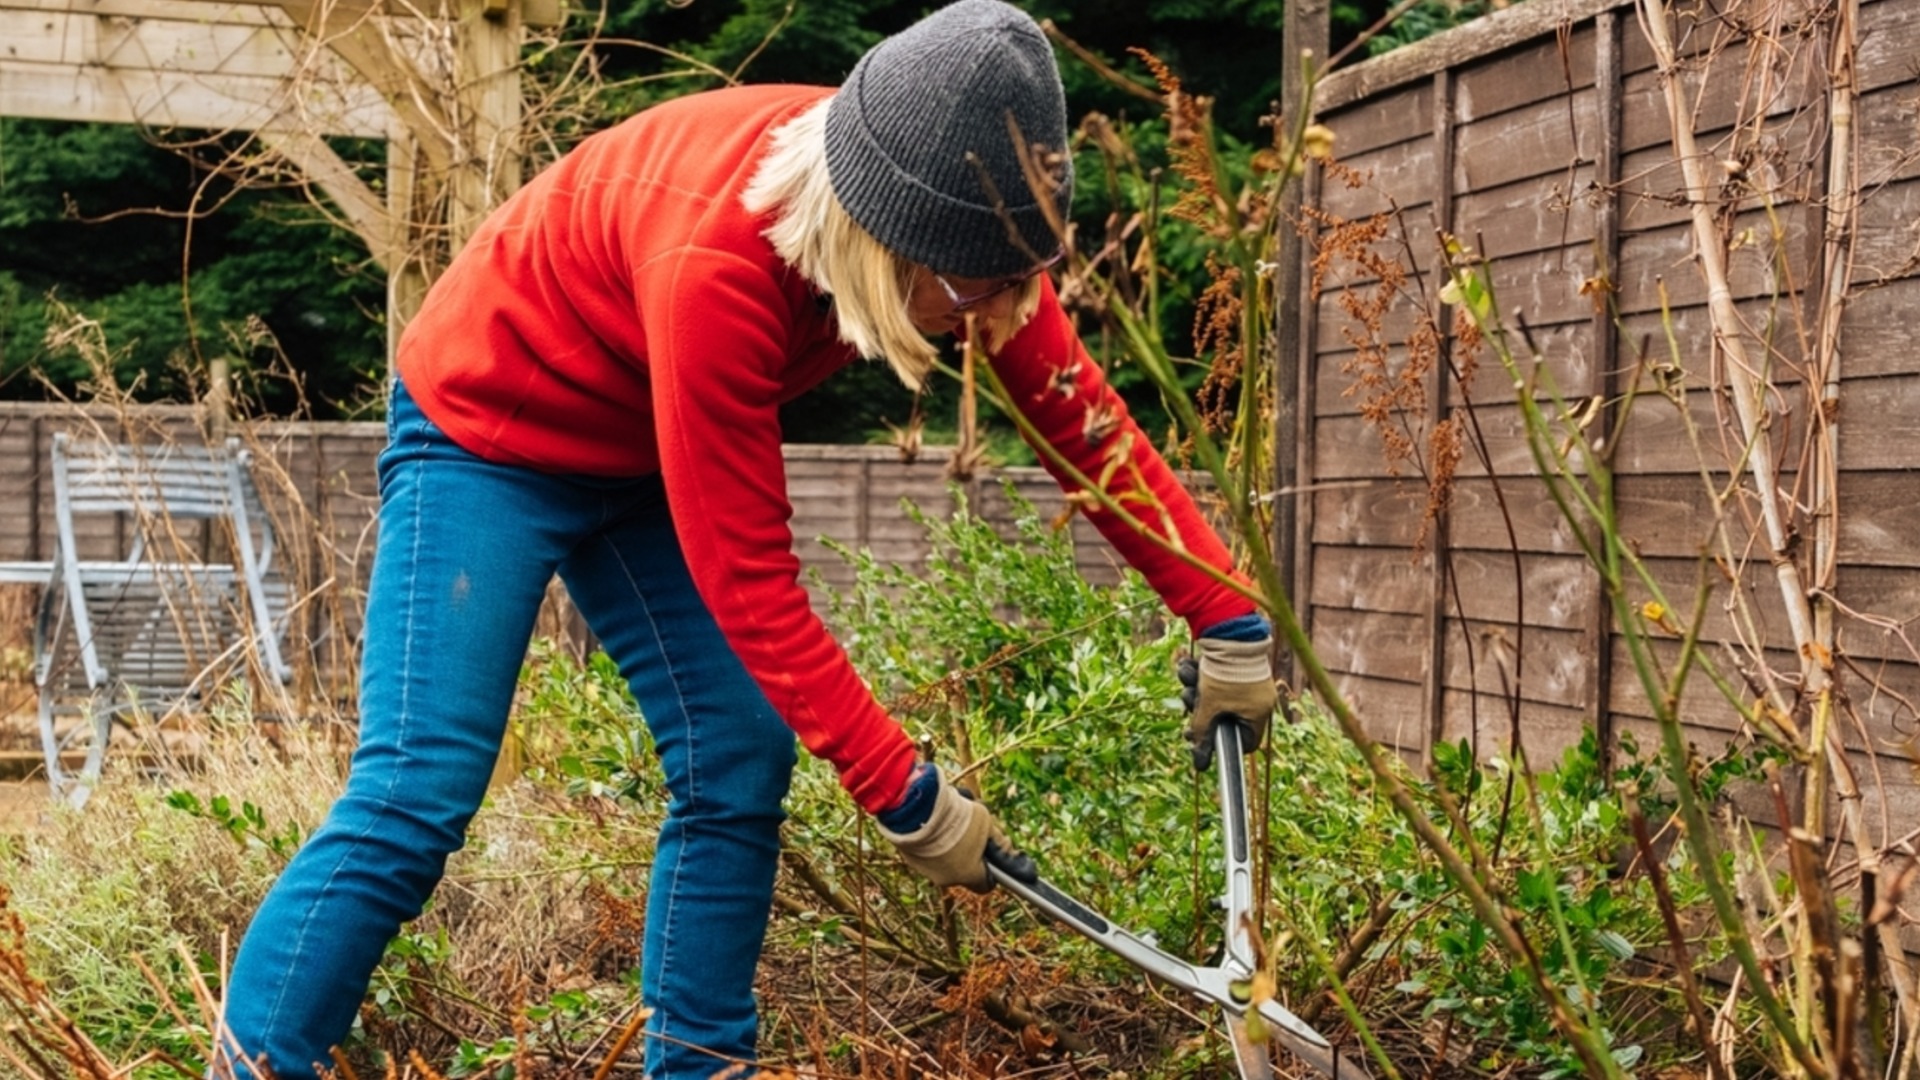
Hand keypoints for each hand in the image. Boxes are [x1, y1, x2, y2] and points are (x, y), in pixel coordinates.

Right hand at [876, 768, 1009, 892]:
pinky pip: (925, 854)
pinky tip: (932, 824)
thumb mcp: (985, 822)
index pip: (986, 884)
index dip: (990, 870)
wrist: (918, 807)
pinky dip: (931, 843)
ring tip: (947, 823)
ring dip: (948, 847)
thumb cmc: (956, 816)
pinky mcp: (910, 859)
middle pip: (963, 871)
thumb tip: (1011, 853)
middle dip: (968, 853)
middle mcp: (946, 879)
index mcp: (968, 875)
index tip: (990, 856)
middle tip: (968, 831)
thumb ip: (998, 840)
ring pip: (943, 862)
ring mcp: (925, 871)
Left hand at [1177, 636, 1277, 770]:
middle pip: (1225, 718)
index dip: (1222, 743)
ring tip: (1188, 678)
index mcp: (1259, 712)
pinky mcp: (1236, 666)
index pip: (1245, 742)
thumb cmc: (1223, 671)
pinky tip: (1190, 666)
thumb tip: (1199, 765)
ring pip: (1217, 698)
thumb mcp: (1208, 705)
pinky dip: (1201, 676)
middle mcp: (1258, 698)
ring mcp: (1248, 681)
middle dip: (1202, 711)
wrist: (1226, 628)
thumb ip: (1202, 733)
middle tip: (1189, 705)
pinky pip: (1218, 680)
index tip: (1202, 738)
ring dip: (1197, 690)